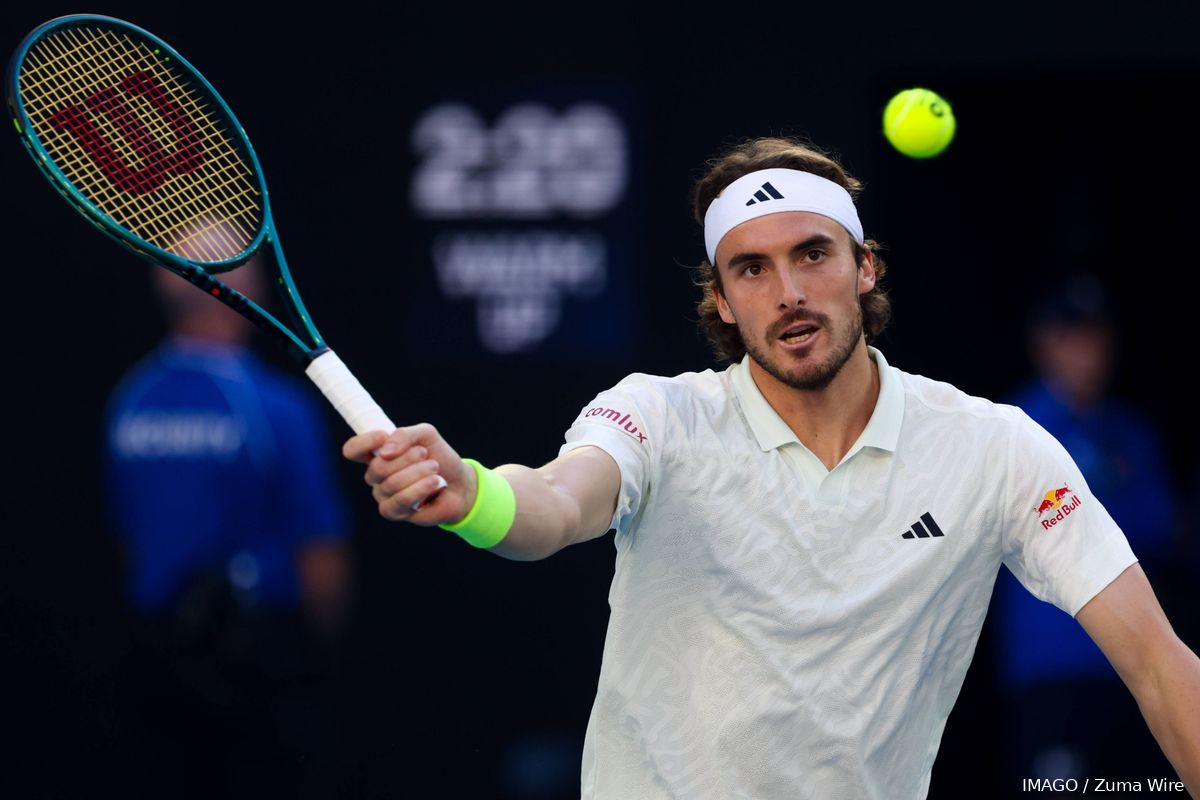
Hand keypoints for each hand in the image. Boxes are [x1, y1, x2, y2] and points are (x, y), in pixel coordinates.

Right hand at [342, 424, 477, 524]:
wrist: (459, 483)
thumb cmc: (439, 457)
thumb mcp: (426, 435)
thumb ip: (405, 434)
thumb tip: (385, 451)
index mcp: (378, 454)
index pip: (353, 450)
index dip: (364, 442)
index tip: (384, 436)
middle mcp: (376, 476)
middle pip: (377, 468)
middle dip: (405, 458)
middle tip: (424, 453)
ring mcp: (383, 495)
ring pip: (390, 484)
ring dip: (417, 472)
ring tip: (434, 468)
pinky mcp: (394, 512)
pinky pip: (400, 500)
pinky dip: (420, 488)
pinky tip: (435, 482)